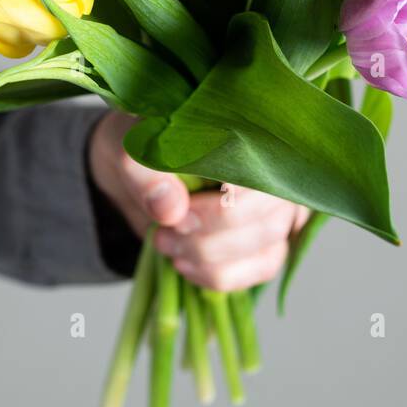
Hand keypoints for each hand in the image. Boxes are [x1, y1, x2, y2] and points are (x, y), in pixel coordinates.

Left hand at [89, 110, 307, 291]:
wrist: (140, 169)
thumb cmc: (144, 147)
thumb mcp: (128, 151)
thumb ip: (145, 174)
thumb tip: (171, 210)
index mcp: (250, 131)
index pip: (261, 175)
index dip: (221, 207)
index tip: (177, 218)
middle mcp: (275, 167)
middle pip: (267, 219)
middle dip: (209, 238)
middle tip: (164, 233)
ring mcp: (279, 204)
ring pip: (267, 246)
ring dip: (210, 258)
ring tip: (167, 245)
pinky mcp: (269, 237)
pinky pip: (265, 266)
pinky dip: (222, 275)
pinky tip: (187, 265)